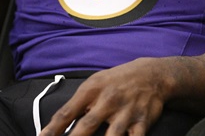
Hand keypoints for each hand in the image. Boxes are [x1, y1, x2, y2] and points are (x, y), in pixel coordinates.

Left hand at [38, 58, 171, 135]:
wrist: (152, 74)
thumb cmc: (117, 81)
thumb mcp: (94, 84)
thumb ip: (77, 105)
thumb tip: (55, 127)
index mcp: (92, 91)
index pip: (66, 113)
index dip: (52, 130)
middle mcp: (108, 101)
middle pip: (87, 126)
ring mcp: (125, 113)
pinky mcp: (141, 122)